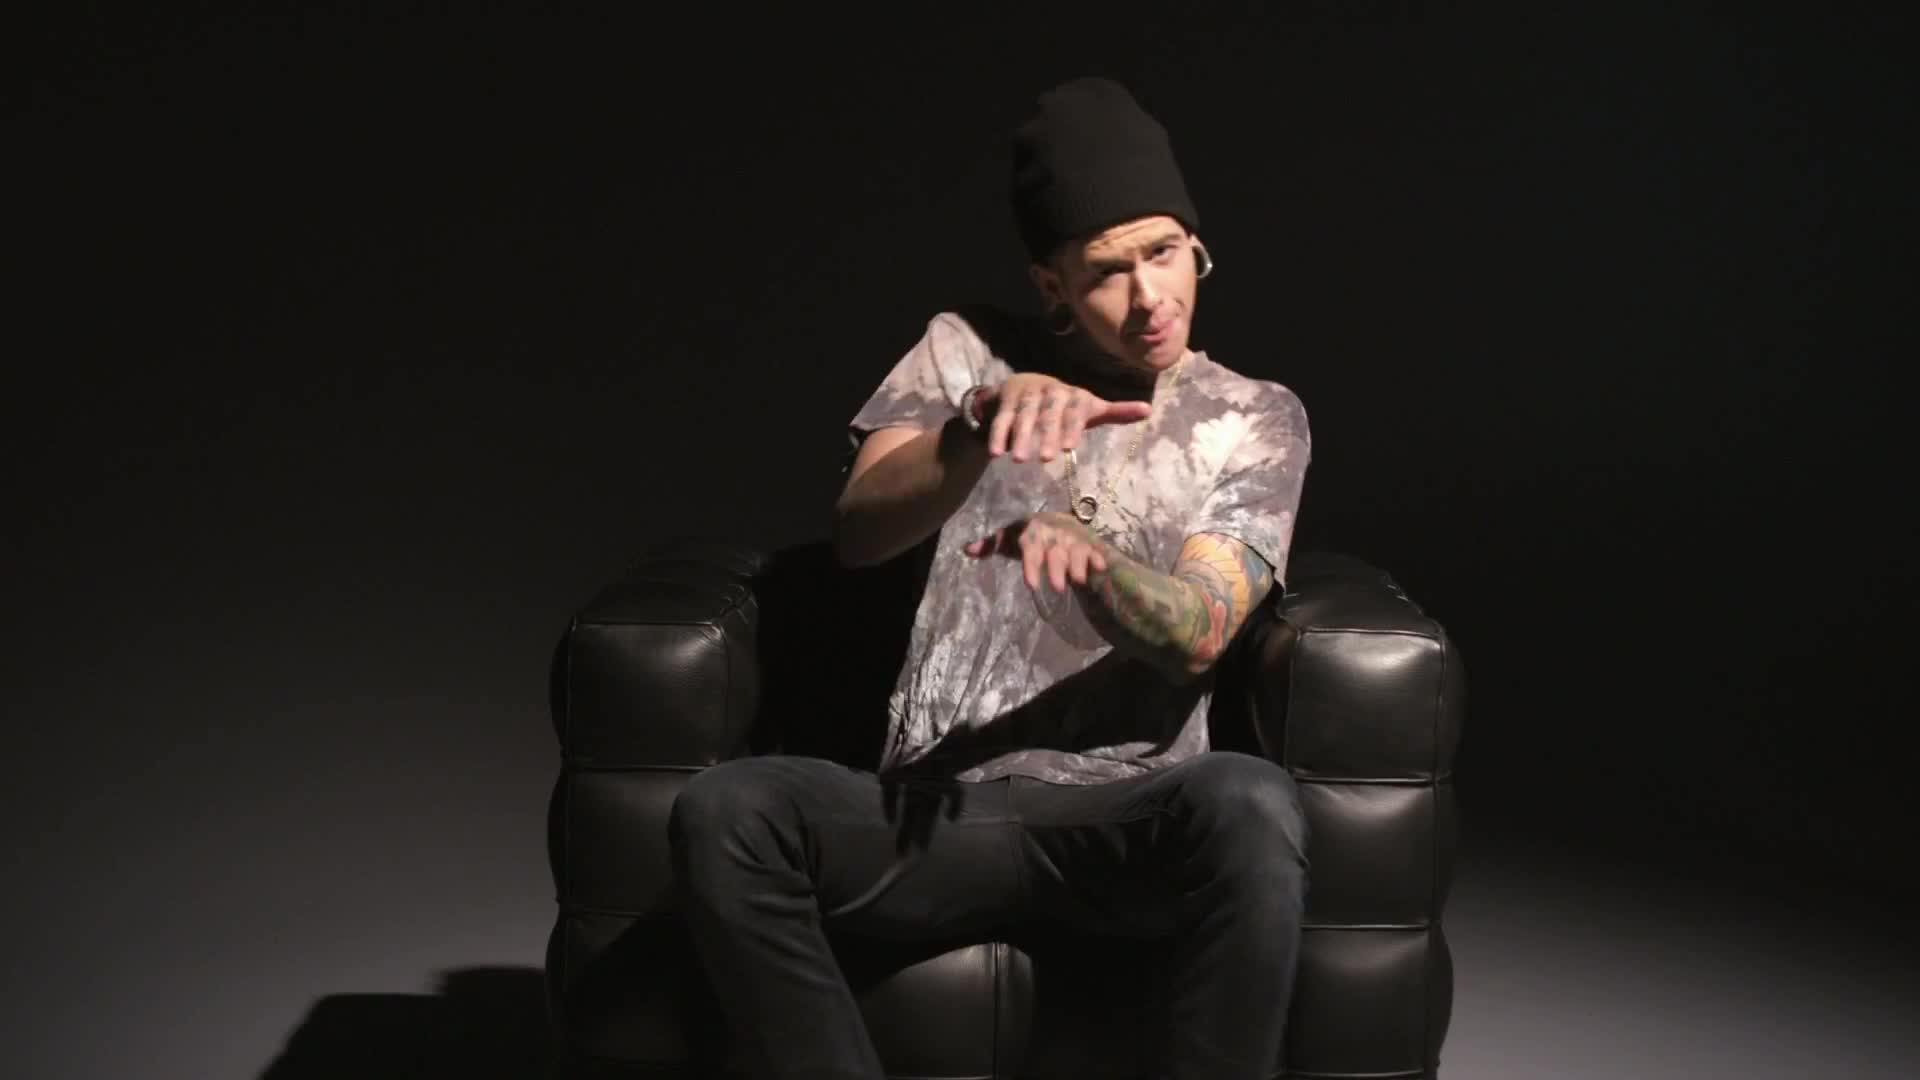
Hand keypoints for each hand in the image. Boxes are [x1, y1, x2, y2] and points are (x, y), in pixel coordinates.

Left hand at [962, 511, 1108, 591]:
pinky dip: (1097, 558)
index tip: (1031, 585)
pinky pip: (1094, 550)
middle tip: (1056, 588)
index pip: (1030, 548)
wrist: (1058, 523)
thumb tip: (965, 549)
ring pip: (1076, 550)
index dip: (1031, 566)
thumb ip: (991, 544)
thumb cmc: (1029, 537)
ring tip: (1078, 581)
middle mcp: (1053, 535)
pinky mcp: (1088, 544)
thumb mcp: (1009, 540)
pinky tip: (1100, 567)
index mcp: (1033, 533)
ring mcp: (1072, 539)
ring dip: (1077, 565)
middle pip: (1055, 551)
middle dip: (1056, 568)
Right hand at [977, 374, 1152, 462]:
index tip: (1069, 448)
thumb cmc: (1065, 404)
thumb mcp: (1089, 407)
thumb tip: (1148, 410)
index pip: (1075, 409)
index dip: (1072, 426)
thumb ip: (1115, 411)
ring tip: (1019, 460)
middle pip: (1049, 412)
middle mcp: (1050, 390)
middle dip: (1047, 434)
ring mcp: (1026, 393)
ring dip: (1020, 435)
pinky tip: (996, 454)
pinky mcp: (1006, 398)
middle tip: (1047, 459)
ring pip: (1023, 414)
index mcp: (1073, 394)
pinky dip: (998, 434)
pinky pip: (1001, 417)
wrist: (1026, 385)